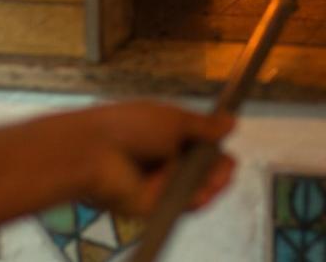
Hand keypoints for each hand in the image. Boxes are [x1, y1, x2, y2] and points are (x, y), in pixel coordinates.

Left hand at [68, 102, 236, 216]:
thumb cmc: (130, 127)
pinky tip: (206, 192)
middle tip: (226, 167)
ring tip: (217, 180)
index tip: (226, 140)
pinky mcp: (158, 206)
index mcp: (169, 134)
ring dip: (212, 184)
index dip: (216, 143)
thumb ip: (203, 125)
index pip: (202, 142)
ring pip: (200, 188)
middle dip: (220, 168)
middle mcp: (167, 159)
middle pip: (205, 168)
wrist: (95, 153)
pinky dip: (198, 200)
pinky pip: (186, 205)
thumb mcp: (172, 119)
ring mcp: (163, 184)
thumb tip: (231, 121)